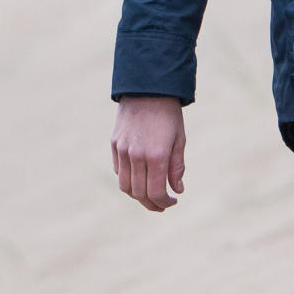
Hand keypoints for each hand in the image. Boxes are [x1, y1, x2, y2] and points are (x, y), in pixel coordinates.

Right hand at [111, 95, 186, 211]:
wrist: (147, 88)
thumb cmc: (168, 114)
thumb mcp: (179, 140)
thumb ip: (177, 167)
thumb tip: (177, 190)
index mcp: (156, 156)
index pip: (155, 192)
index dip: (163, 203)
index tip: (172, 202)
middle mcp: (136, 155)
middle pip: (139, 193)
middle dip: (151, 204)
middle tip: (162, 205)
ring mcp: (122, 150)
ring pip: (125, 186)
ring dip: (137, 195)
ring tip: (150, 196)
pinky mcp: (114, 144)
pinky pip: (118, 171)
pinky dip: (128, 180)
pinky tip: (140, 178)